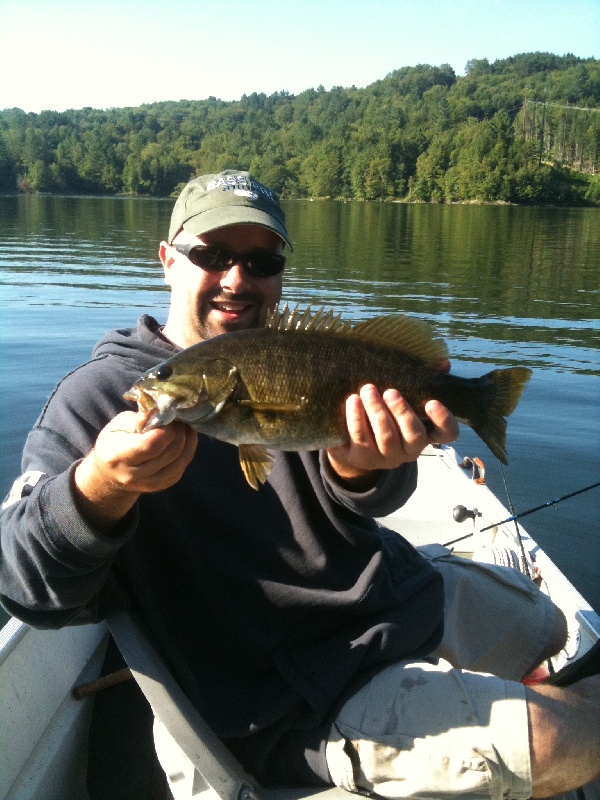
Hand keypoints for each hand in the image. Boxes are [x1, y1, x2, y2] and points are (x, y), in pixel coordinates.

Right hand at [74, 411, 196, 530]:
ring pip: (181, 461)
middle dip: (180, 432)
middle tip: (180, 418)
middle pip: (170, 452)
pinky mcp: (161, 486)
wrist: (110, 474)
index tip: (169, 416)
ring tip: (185, 426)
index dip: (167, 430)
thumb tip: (163, 409)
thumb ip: (141, 418)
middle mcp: (132, 475)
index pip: (151, 445)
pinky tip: (185, 439)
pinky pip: (182, 467)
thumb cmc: (114, 441)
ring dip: (188, 440)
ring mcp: (148, 484)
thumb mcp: (119, 424)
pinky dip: (187, 451)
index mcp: (117, 456)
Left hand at [326, 384, 458, 483]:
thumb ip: (424, 379)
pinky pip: (361, 439)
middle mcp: (410, 450)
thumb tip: (442, 362)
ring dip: (377, 411)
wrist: (350, 440)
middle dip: (402, 412)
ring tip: (368, 390)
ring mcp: (387, 457)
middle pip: (414, 435)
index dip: (443, 420)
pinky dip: (357, 418)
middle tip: (390, 392)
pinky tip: (353, 401)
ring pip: (386, 437)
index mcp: (426, 433)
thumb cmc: (386, 412)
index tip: (432, 402)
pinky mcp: (363, 459)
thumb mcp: (405, 396)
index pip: (447, 433)